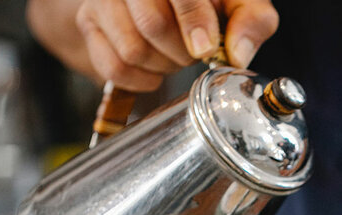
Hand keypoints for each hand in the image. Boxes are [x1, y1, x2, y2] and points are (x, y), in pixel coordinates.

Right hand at [76, 0, 278, 90]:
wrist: (166, 0)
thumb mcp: (240, 2)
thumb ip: (252, 20)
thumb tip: (237, 54)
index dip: (193, 22)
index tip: (205, 49)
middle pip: (152, 24)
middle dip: (181, 53)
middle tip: (194, 52)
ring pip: (131, 49)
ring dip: (162, 67)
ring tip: (174, 56)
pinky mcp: (89, 22)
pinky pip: (112, 67)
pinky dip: (140, 80)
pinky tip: (155, 69)